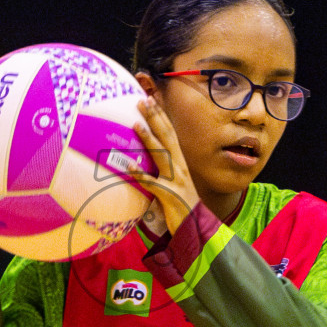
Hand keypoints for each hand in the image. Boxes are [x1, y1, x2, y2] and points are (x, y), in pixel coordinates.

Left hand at [131, 97, 199, 234]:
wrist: (196, 227)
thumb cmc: (181, 206)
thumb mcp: (173, 183)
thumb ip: (162, 170)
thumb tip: (145, 160)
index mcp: (180, 162)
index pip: (170, 133)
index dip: (161, 116)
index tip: (151, 99)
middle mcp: (180, 167)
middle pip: (167, 137)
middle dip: (155, 118)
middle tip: (143, 100)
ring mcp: (175, 180)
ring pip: (162, 155)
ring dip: (149, 139)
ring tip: (136, 124)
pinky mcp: (169, 196)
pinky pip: (153, 184)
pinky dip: (142, 175)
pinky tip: (130, 167)